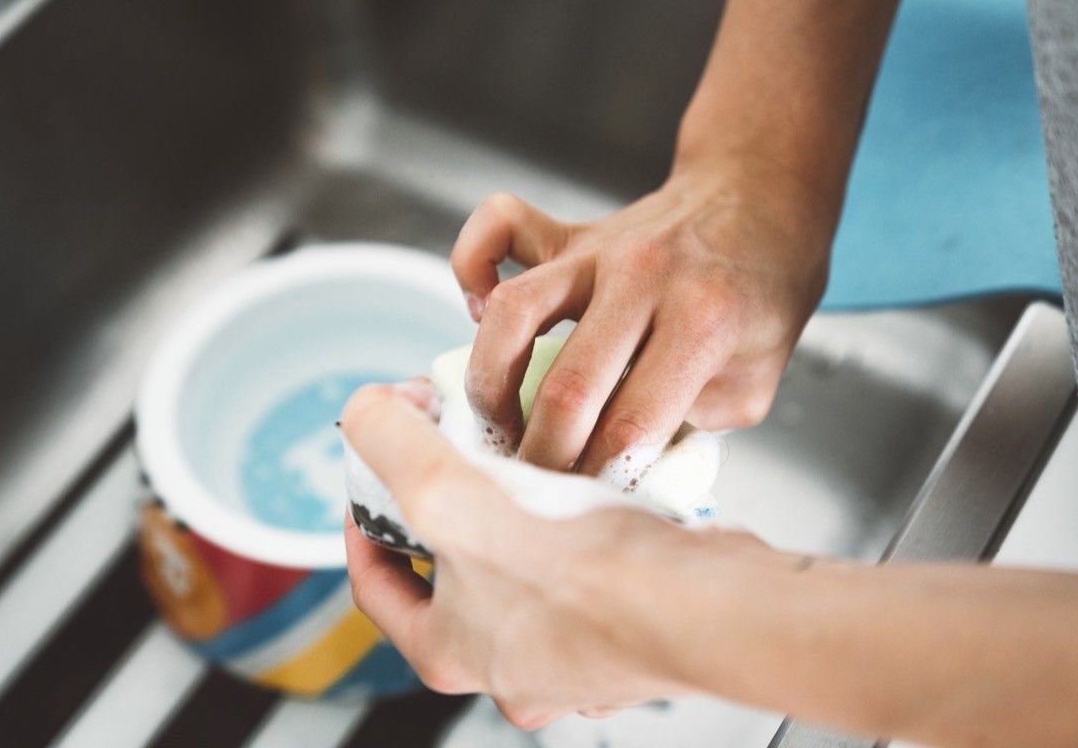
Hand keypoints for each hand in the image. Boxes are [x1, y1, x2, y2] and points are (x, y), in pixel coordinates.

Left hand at [340, 381, 768, 727]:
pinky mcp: (624, 628)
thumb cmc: (591, 580)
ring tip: (530, 459)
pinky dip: (581, 526)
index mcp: (452, 651)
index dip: (364, 521)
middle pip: (454, 570)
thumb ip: (394, 447)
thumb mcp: (451, 498)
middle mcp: (509, 664)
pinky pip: (585, 568)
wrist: (713, 611)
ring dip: (521, 514)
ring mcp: (571, 652)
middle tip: (459, 457)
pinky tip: (593, 486)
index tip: (373, 480)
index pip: (377, 584)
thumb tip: (365, 412)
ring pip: (522, 568)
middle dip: (453, 510)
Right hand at [450, 159, 834, 474]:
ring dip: (491, 383)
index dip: (601, 478)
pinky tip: (478, 313)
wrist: (759, 202)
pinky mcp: (567, 231)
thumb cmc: (758, 298)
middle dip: (542, 457)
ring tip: (495, 423)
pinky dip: (470, 267)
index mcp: (702, 320)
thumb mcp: (756, 382)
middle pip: (567, 386)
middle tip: (536, 487)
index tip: (588, 505)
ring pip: (512, 312)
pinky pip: (495, 228)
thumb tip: (621, 464)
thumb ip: (695, 428)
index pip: (631, 425)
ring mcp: (598, 248)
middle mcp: (643, 277)